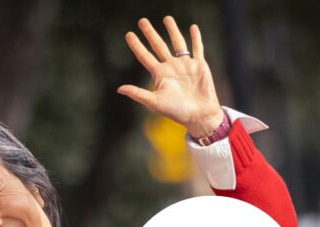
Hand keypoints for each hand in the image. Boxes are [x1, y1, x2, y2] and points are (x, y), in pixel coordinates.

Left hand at [118, 16, 223, 138]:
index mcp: (160, 75)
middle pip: (158, 45)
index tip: (128, 34)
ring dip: (172, 30)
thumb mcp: (155, 102)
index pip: (144, 56)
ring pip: (177, 43)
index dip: (136, 45)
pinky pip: (197, 48)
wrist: (199, 116)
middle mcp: (171, 68)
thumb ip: (138, 94)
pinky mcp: (200, 65)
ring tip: (167, 18)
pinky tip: (193, 27)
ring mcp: (185, 65)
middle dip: (150, 33)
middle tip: (142, 21)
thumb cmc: (177, 112)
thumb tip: (119, 89)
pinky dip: (196, 37)